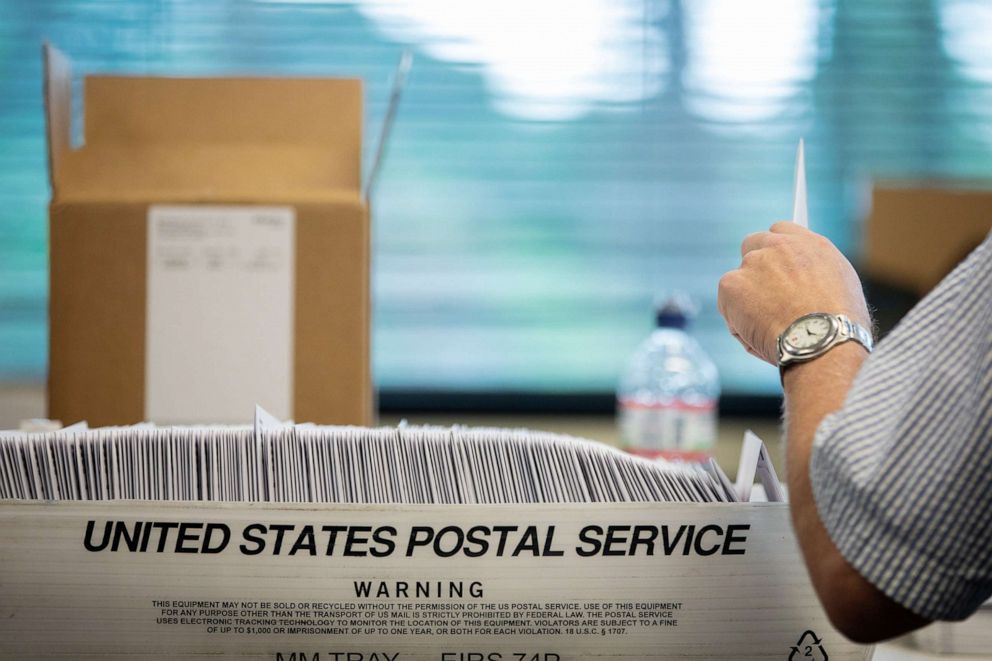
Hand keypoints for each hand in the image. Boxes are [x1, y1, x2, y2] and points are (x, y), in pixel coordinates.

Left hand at [717, 222, 870, 364]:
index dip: (776, 249)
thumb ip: (814, 275)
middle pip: (753, 244)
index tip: (774, 264)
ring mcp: (753, 262)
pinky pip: (727, 303)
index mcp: (810, 245)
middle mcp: (780, 246)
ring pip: (738, 279)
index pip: (781, 230)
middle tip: (761, 297)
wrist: (823, 340)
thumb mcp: (841, 290)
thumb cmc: (839, 329)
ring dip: (746, 300)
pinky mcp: (731, 283)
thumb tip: (799, 283)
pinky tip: (758, 335)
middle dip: (754, 267)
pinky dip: (736, 321)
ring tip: (769, 328)